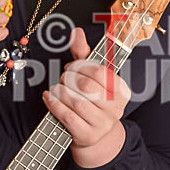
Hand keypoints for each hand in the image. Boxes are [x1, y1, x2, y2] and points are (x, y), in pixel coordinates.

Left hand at [43, 27, 130, 165]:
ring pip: (76, 102)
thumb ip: (84, 54)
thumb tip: (77, 31)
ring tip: (56, 88)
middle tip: (62, 79)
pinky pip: (67, 117)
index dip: (81, 67)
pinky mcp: (87, 135)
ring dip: (60, 92)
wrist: (96, 137)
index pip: (100, 72)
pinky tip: (49, 98)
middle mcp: (116, 108)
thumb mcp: (92, 78)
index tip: (71, 68)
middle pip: (87, 87)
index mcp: (121, 91)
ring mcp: (102, 124)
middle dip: (69, 79)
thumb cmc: (92, 101)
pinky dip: (54, 104)